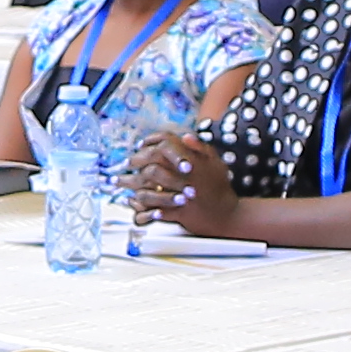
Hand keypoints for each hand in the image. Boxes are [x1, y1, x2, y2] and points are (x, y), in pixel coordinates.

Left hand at [126, 127, 244, 237]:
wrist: (228, 216)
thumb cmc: (220, 188)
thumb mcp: (216, 163)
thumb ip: (201, 148)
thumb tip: (184, 135)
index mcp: (193, 161)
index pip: (166, 144)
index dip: (149, 143)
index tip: (140, 146)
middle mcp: (185, 177)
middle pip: (151, 166)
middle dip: (134, 165)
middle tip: (126, 165)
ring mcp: (181, 196)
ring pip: (149, 190)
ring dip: (133, 188)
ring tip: (122, 186)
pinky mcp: (180, 214)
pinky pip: (155, 210)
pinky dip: (144, 209)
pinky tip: (135, 205)